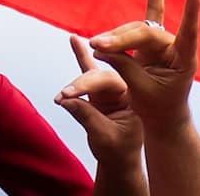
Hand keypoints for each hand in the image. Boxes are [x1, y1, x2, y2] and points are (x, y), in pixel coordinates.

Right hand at [56, 35, 143, 163]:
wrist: (122, 159)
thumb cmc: (119, 150)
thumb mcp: (105, 137)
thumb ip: (88, 117)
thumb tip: (66, 100)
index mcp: (136, 94)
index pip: (115, 79)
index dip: (90, 85)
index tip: (70, 92)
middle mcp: (127, 86)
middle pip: (104, 74)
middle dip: (83, 83)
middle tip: (64, 95)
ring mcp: (113, 86)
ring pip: (95, 71)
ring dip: (82, 60)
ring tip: (73, 48)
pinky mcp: (100, 89)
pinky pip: (90, 70)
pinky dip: (82, 56)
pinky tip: (75, 40)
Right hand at [89, 0, 199, 130]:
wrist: (161, 115)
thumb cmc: (157, 106)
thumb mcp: (141, 90)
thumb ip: (125, 66)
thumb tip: (101, 47)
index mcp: (184, 60)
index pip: (188, 33)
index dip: (190, 12)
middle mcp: (175, 47)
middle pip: (147, 33)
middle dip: (122, 38)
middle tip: (98, 45)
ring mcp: (162, 43)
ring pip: (137, 30)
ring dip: (115, 37)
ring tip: (95, 45)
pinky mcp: (150, 43)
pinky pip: (141, 23)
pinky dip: (128, 20)